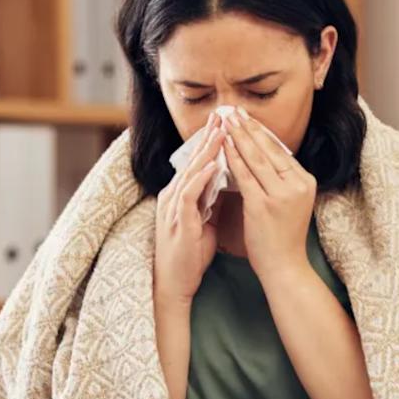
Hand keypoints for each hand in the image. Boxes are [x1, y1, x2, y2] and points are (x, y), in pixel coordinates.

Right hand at [154, 111, 226, 304]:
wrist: (175, 283)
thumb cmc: (190, 255)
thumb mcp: (203, 221)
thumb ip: (210, 201)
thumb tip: (226, 184)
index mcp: (179, 195)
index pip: (196, 163)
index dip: (210, 143)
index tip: (226, 125)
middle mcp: (173, 196)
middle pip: (191, 160)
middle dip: (208, 137)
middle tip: (223, 115)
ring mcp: (173, 207)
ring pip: (190, 172)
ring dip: (206, 151)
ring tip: (222, 132)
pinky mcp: (178, 221)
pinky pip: (189, 194)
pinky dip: (202, 178)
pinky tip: (214, 165)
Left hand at [220, 107, 314, 285]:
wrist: (284, 267)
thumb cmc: (282, 237)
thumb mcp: (290, 203)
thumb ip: (281, 180)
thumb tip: (264, 157)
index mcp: (305, 181)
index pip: (279, 150)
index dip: (261, 132)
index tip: (246, 117)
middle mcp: (297, 184)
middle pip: (268, 149)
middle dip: (248, 127)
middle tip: (233, 109)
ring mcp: (281, 194)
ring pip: (255, 158)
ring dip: (238, 137)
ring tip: (225, 121)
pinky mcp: (264, 204)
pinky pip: (244, 175)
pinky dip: (232, 158)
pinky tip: (222, 146)